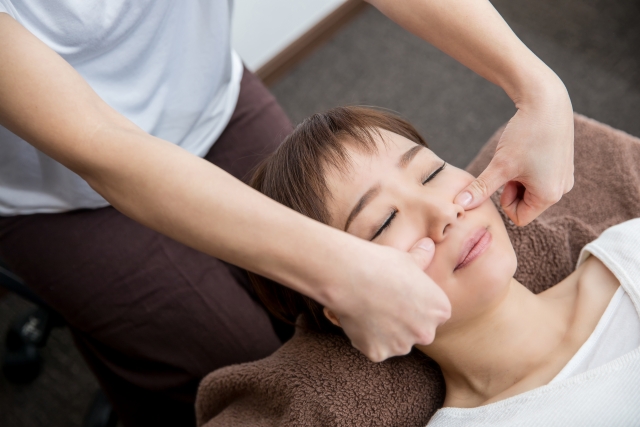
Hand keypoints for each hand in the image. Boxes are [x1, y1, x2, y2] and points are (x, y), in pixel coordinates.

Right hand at [329, 237, 450, 361]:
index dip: (416, 304)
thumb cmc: (383, 264)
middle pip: (417, 331)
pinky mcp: (378, 354)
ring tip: (370, 309)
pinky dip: (366, 338)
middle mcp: (426, 333)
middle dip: (404, 323)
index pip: (433, 314)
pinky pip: (374, 348)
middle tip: (385, 302)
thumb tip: (428, 245)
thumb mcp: (408, 258)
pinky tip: (359, 319)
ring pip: (395, 342)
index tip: (401, 294)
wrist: (352, 277)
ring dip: (385, 332)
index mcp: (440, 311)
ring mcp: (401, 346)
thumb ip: (422, 257)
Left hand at [455, 78, 574, 225]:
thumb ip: (480, 189)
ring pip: (530, 190)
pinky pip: (540, 177)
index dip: (505, 200)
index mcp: (549, 196)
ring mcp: (564, 176)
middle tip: (510, 166)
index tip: (503, 178)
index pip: (519, 218)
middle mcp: (562, 190)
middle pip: (525, 204)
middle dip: (511, 189)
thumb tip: (459, 206)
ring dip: (518, 178)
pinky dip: (528, 168)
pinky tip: (527, 149)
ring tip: (519, 156)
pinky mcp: (563, 164)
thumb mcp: (500, 165)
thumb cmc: (525, 134)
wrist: (547, 100)